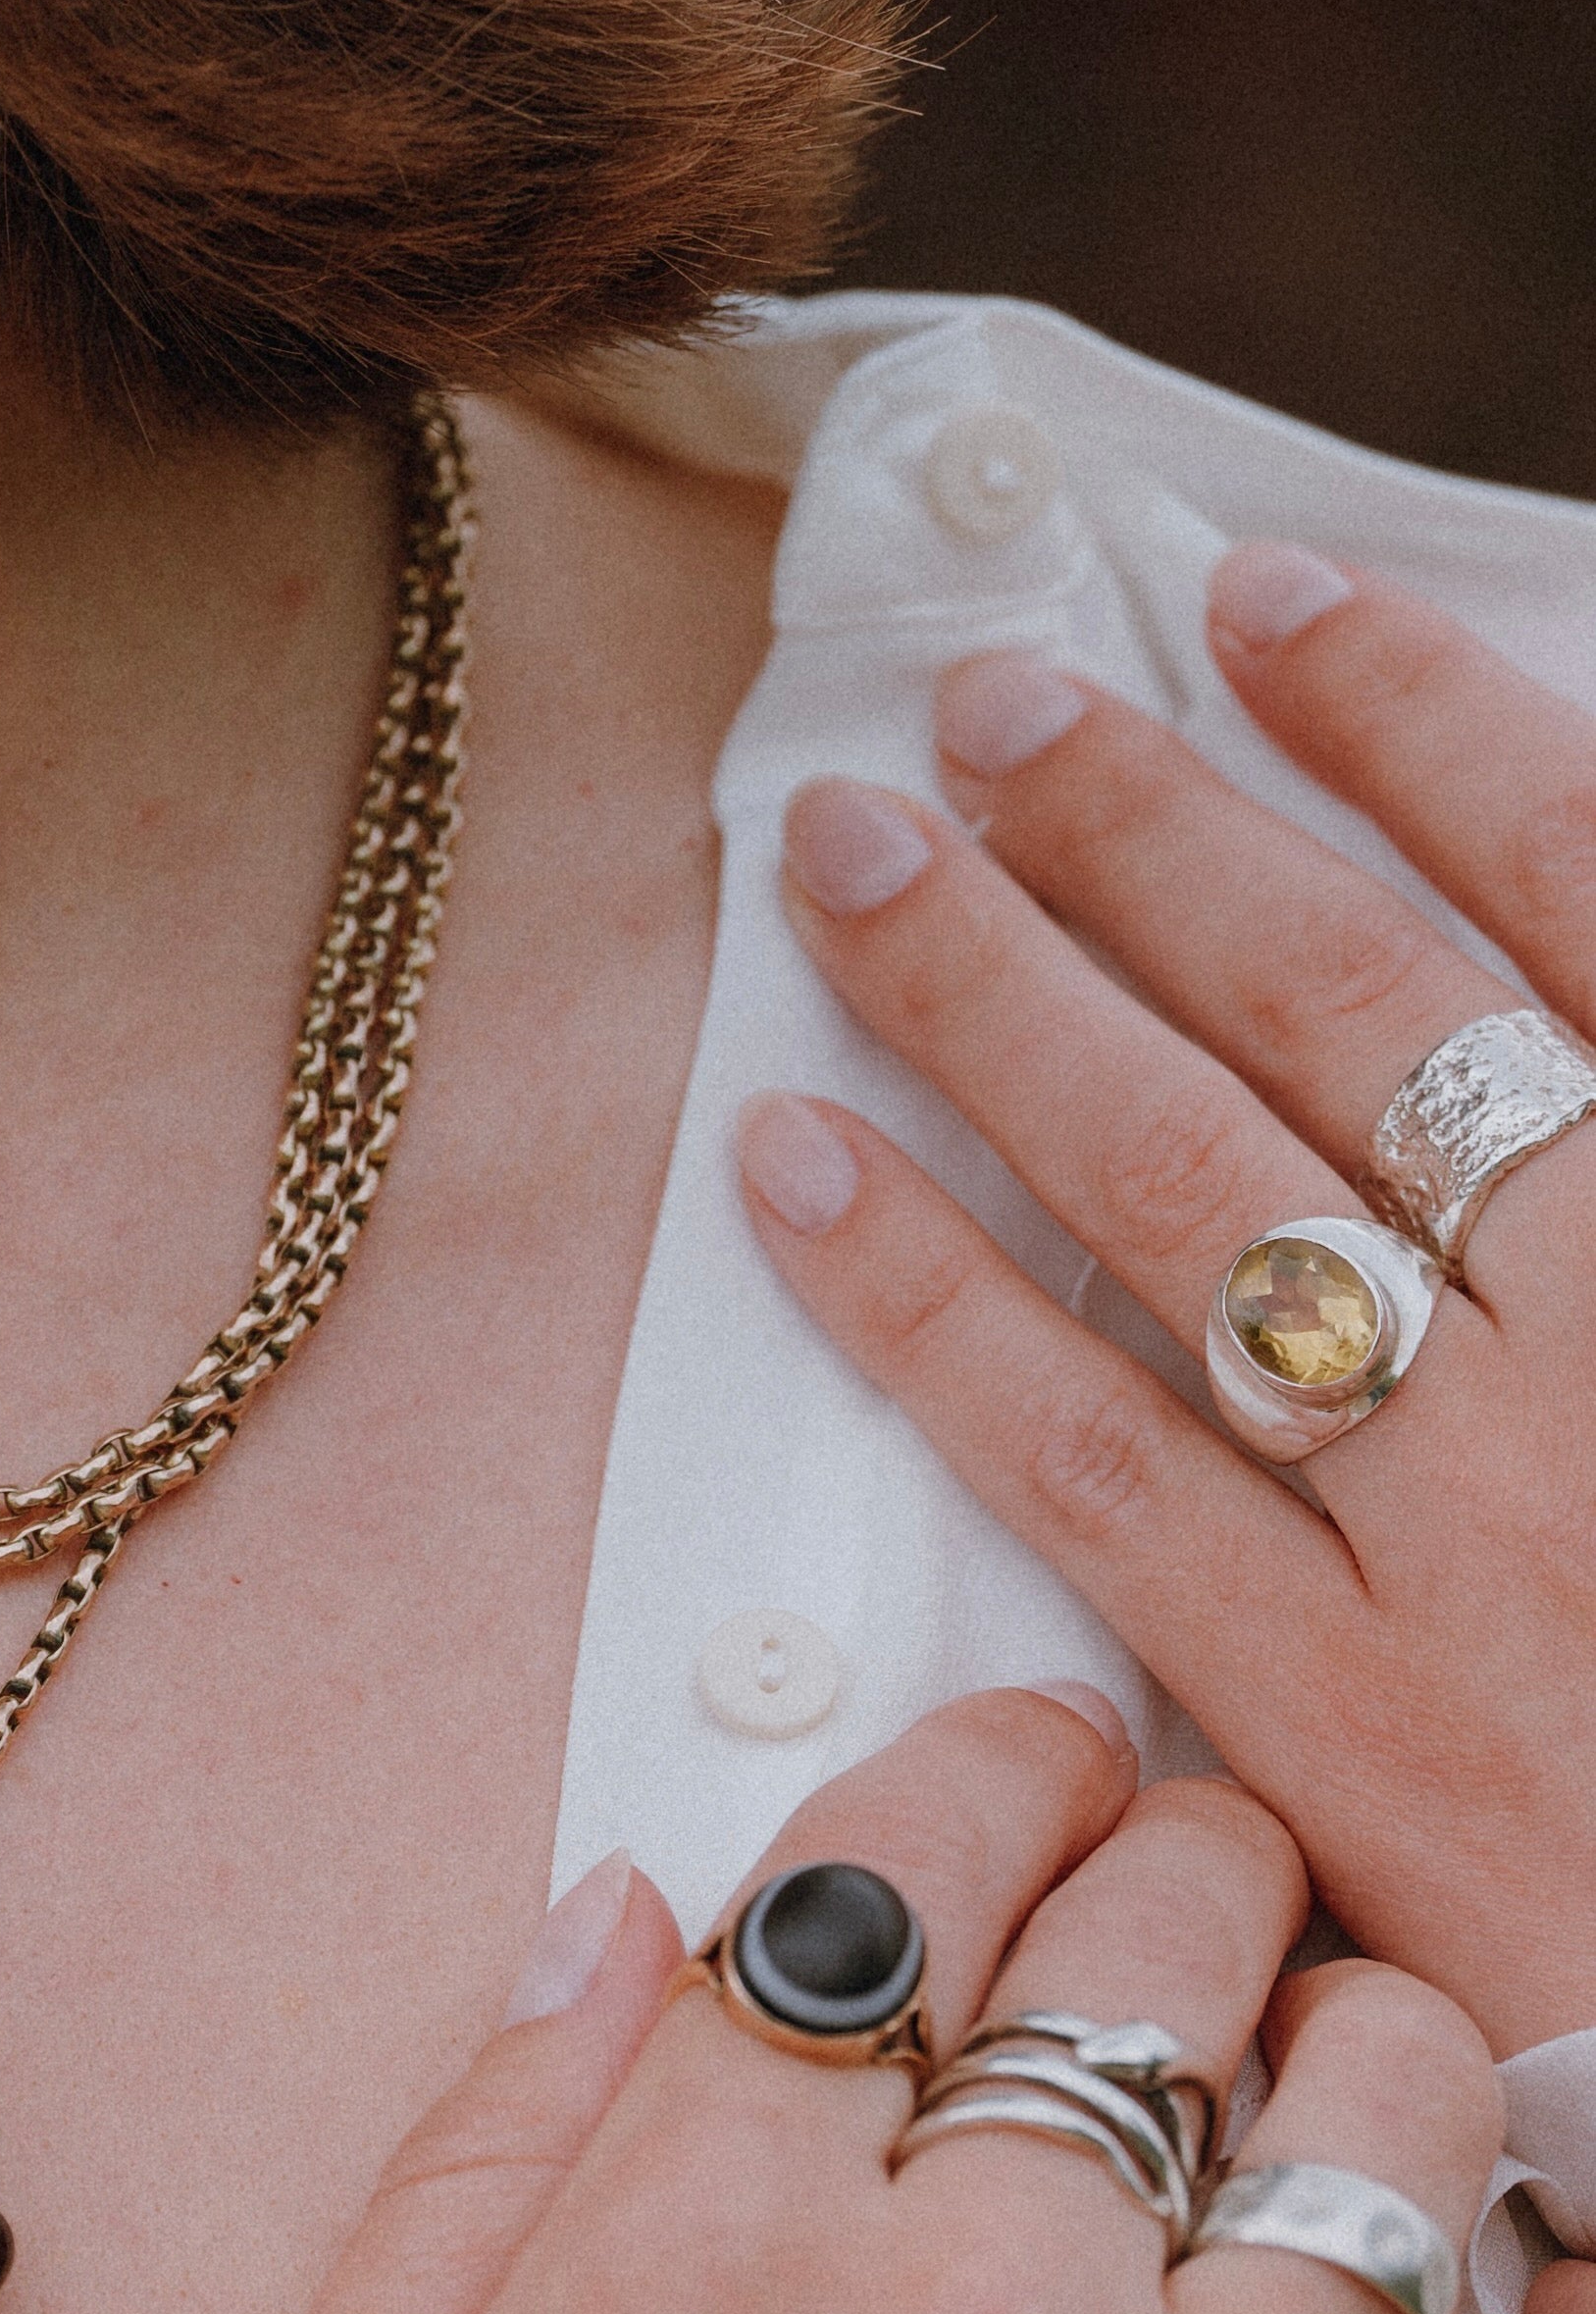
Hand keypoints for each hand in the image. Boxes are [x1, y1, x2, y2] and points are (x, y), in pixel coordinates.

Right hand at [166, 1693, 1595, 2313]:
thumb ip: (468, 2164)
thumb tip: (611, 1925)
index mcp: (700, 2253)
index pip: (909, 1850)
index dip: (984, 1765)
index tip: (1018, 1781)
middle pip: (1171, 1933)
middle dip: (1175, 1881)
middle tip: (1170, 1931)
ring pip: (1404, 2118)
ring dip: (1374, 2064)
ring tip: (1336, 2116)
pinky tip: (1563, 2298)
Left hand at [743, 547, 1595, 2061]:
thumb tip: (1543, 982)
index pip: (1595, 911)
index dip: (1422, 728)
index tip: (1262, 594)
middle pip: (1360, 1014)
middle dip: (1158, 819)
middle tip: (986, 686)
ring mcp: (1483, 1535)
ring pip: (1199, 1190)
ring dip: (1005, 991)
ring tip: (858, 839)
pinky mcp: (1342, 1719)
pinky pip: (1095, 1456)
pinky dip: (929, 1291)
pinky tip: (797, 1160)